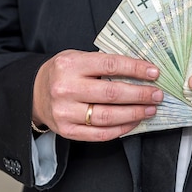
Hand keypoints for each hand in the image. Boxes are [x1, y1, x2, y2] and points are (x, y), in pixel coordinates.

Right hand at [32, 50, 162, 141]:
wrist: (35, 93)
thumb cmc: (64, 73)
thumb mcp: (78, 57)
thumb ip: (103, 62)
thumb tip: (141, 69)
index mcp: (71, 65)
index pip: (110, 65)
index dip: (135, 69)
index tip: (154, 72)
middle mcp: (66, 88)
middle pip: (112, 93)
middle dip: (140, 94)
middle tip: (157, 94)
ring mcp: (65, 112)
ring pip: (108, 116)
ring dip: (134, 113)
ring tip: (150, 108)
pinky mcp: (67, 130)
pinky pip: (100, 134)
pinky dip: (121, 128)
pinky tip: (134, 121)